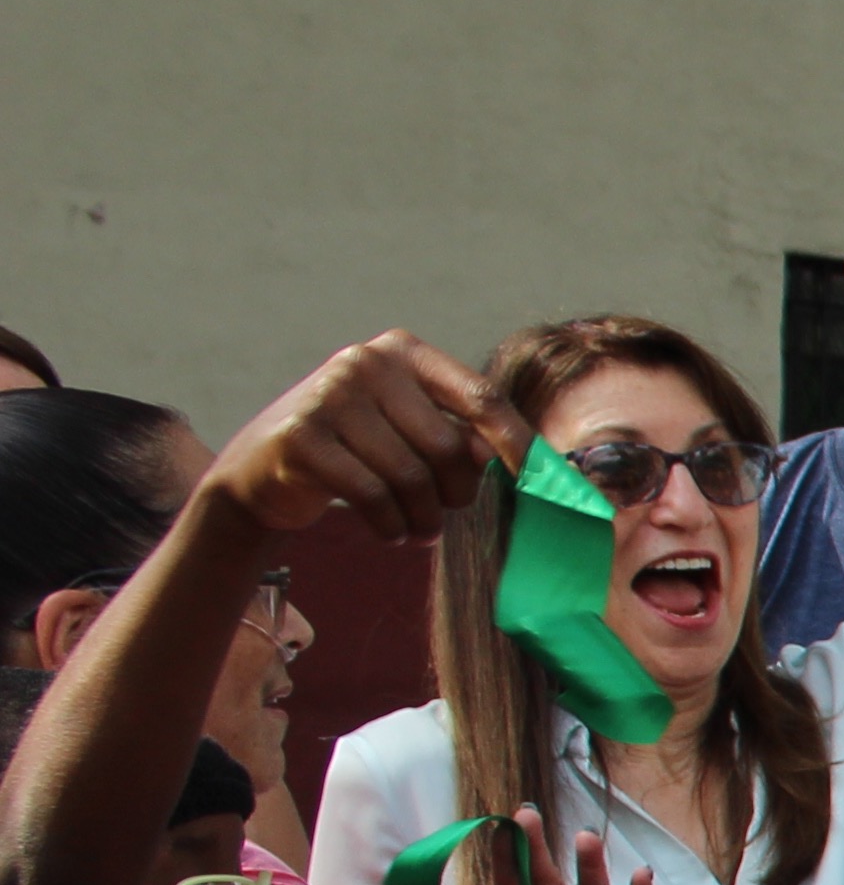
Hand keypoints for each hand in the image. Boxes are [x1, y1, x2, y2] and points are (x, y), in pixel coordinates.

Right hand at [190, 332, 527, 552]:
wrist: (263, 468)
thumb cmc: (358, 451)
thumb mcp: (408, 431)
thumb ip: (457, 436)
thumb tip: (518, 462)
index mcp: (404, 353)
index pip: (479, 396)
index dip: (516, 441)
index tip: (539, 480)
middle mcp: (365, 364)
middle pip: (447, 446)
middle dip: (456, 493)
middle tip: (445, 513)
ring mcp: (328, 397)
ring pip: (411, 477)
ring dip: (423, 518)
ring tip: (417, 529)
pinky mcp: (301, 438)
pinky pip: (373, 496)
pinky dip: (390, 525)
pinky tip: (389, 531)